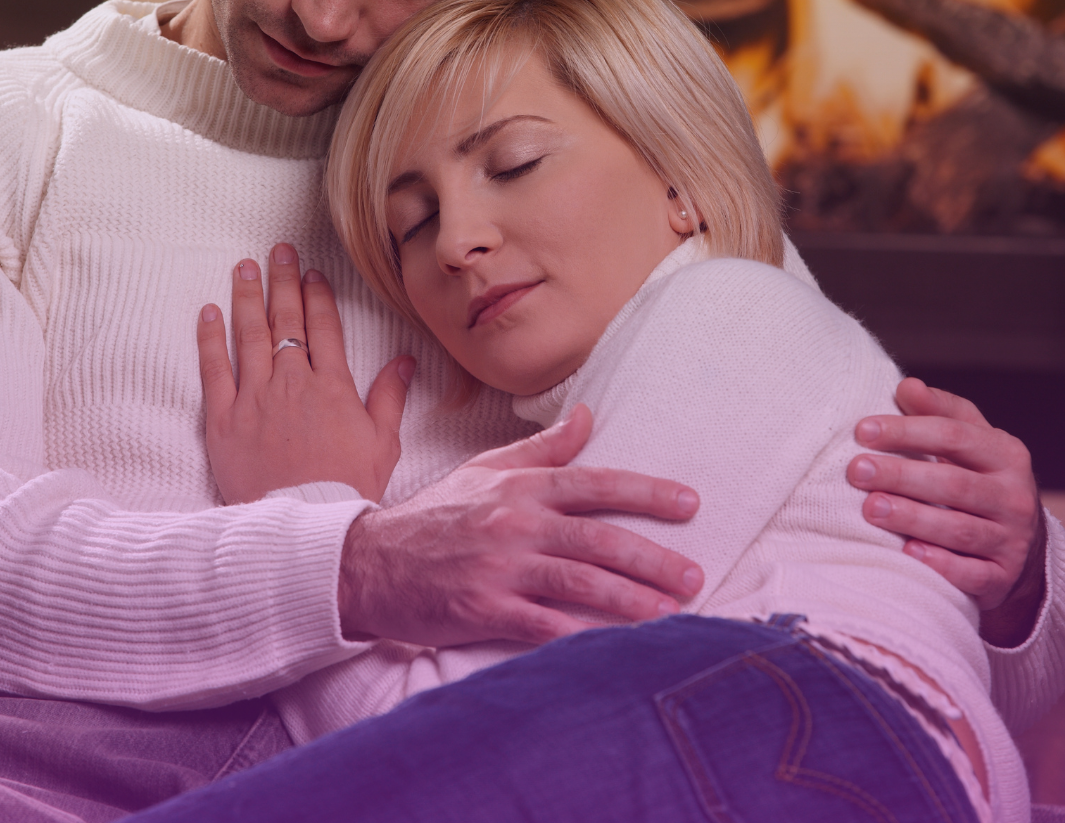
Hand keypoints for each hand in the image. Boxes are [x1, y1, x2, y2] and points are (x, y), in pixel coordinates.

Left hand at [199, 244, 409, 503]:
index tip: (311, 271)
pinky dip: (210, 339)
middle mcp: (292, 383)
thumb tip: (404, 361)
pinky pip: (214, 370)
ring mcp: (254, 398)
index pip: (323, 327)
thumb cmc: (346, 487)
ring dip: (246, 297)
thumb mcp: (382, 443)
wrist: (305, 525)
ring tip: (244, 267)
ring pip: (248, 336)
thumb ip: (389, 397)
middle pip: (285, 321)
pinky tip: (208, 313)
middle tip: (277, 251)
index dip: (316, 295)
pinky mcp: (223, 420)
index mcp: (331, 386)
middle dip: (282, 282)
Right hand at [338, 405, 704, 646]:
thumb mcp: (485, 469)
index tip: (690, 504)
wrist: (369, 563)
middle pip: (598, 539)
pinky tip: (614, 649)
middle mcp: (516, 523)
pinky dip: (582, 638)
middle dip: (653, 558)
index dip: (647, 493)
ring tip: (671, 614)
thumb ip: (541, 447)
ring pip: (579, 583)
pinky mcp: (484, 610)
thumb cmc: (433, 516)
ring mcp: (500, 568)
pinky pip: (543, 626)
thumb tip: (588, 415)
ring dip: (631, 600)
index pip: (596, 483)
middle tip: (695, 575)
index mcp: (520, 487)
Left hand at [847, 377, 1046, 646]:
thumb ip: (941, 413)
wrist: (1022, 549)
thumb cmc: (981, 481)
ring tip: (871, 508)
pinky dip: (940, 564)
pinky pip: (971, 574)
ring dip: (912, 517)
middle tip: (857, 470)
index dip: (907, 431)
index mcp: (1006, 454)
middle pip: (954, 483)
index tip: (862, 430)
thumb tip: (907, 387)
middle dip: (902, 474)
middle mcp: (1014, 496)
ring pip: (959, 529)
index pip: (954, 435)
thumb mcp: (972, 443)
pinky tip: (908, 553)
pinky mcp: (1002, 577)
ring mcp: (1012, 540)